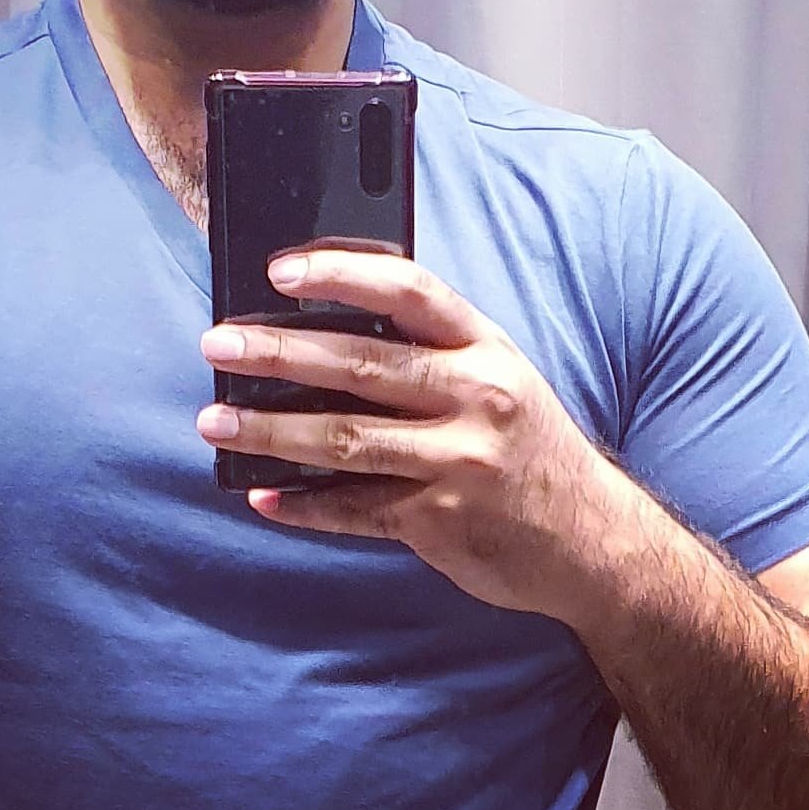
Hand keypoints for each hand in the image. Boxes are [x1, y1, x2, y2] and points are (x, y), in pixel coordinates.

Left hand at [195, 249, 630, 620]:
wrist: (594, 539)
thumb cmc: (522, 439)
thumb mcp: (494, 373)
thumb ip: (425, 348)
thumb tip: (316, 324)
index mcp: (484, 344)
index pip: (408, 290)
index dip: (341, 273)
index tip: (278, 270)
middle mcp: (476, 396)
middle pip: (361, 365)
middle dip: (279, 354)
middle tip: (218, 345)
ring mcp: (461, 462)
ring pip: (346, 440)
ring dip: (271, 432)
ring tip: (214, 422)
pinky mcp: (443, 522)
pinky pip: (356, 510)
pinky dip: (302, 505)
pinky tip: (260, 494)